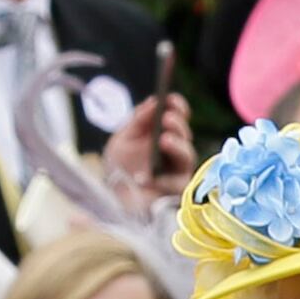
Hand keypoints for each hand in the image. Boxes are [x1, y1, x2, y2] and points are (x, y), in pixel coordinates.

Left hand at [101, 90, 193, 212]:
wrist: (112, 199)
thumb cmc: (121, 168)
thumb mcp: (123, 139)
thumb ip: (138, 121)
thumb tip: (153, 101)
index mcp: (165, 134)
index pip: (179, 116)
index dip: (177, 106)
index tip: (169, 98)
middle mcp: (175, 152)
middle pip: (185, 135)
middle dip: (177, 125)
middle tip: (166, 119)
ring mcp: (178, 172)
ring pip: (187, 156)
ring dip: (177, 146)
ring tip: (164, 140)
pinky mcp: (176, 193)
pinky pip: (175, 184)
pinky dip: (160, 181)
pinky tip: (144, 179)